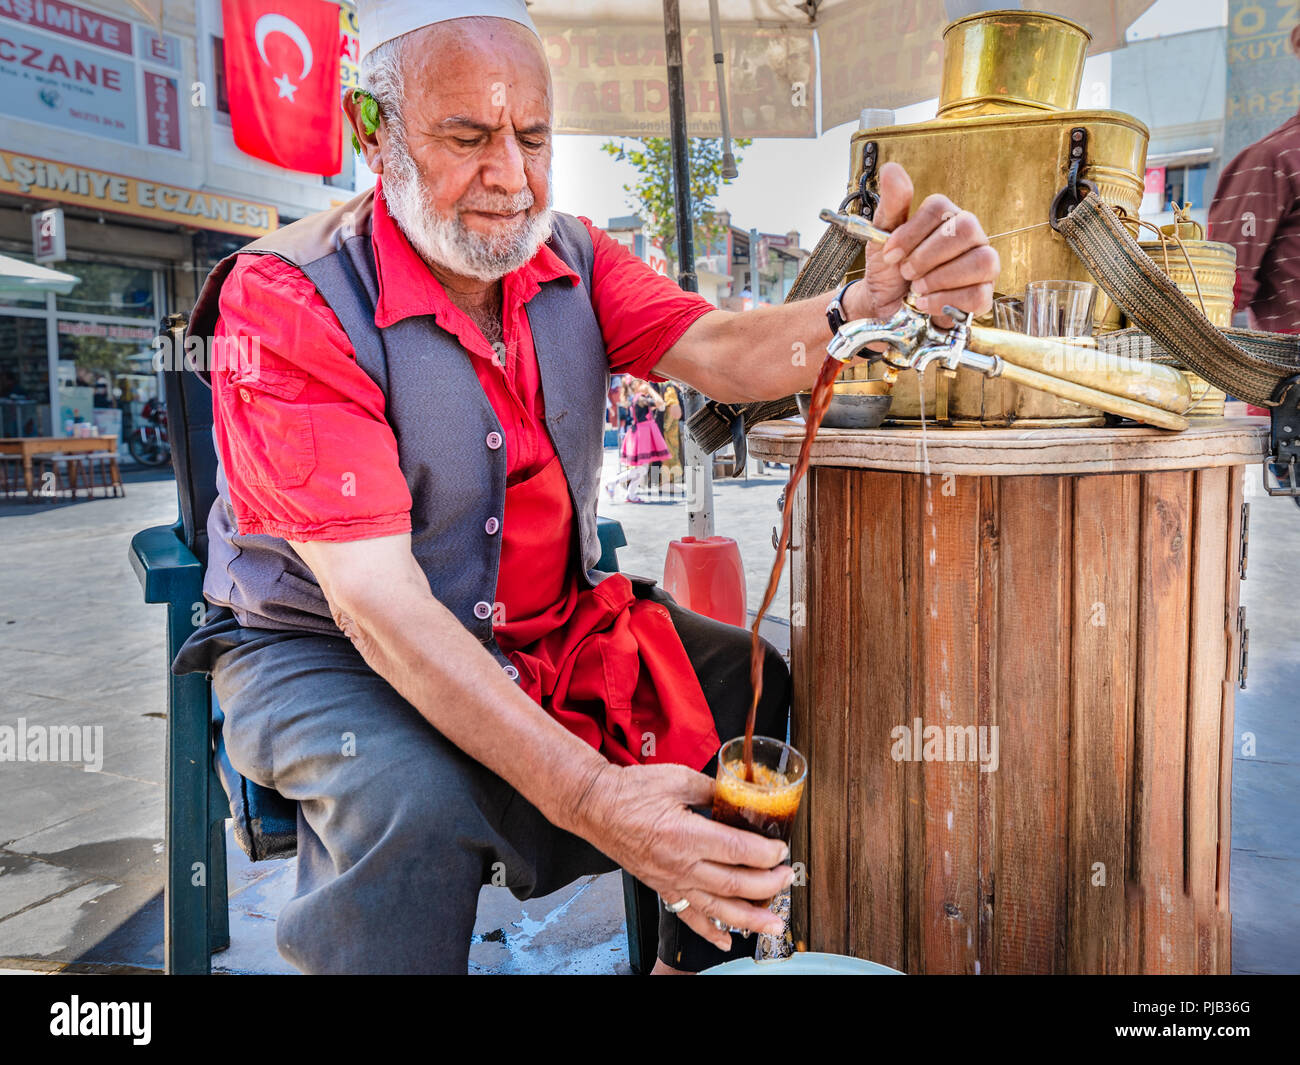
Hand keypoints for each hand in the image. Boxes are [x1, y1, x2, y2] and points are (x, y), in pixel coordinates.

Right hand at [575, 762, 794, 951]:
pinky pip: (689, 916)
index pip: (737, 851)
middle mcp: (680, 865)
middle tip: (786, 878)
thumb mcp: (677, 778)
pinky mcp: (663, 887)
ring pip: (717, 909)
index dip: (765, 854)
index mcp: (685, 834)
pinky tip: (727, 940)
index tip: (781, 849)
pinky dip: (710, 932)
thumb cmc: (631, 791)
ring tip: (774, 925)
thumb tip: (740, 794)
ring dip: (750, 919)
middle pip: (734, 885)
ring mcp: (671, 880)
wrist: (595, 807)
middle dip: (768, 886)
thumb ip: (713, 789)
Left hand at [843, 161, 998, 328]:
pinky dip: (946, 301)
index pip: (940, 208)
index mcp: (946, 217)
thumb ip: (891, 204)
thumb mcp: (882, 236)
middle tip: (907, 271)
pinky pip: (978, 294)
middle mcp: (970, 236)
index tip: (890, 253)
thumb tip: (892, 169)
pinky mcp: (983, 294)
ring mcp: (981, 264)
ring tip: (916, 289)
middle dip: (928, 255)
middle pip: (965, 229)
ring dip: (940, 278)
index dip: (912, 232)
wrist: (885, 305)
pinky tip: (926, 303)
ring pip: (980, 261)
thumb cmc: (890, 269)